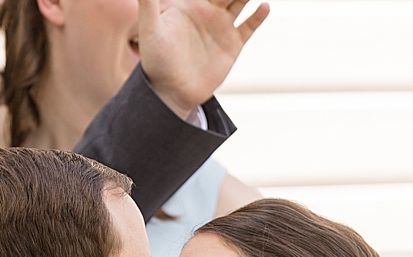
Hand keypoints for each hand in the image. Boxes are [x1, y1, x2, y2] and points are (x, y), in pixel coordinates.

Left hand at [137, 0, 269, 118]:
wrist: (171, 92)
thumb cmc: (155, 61)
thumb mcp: (150, 28)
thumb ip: (148, 2)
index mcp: (190, 4)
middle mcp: (208, 12)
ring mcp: (221, 27)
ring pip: (240, 1)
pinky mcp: (232, 45)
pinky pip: (249, 26)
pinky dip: (258, 16)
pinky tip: (264, 7)